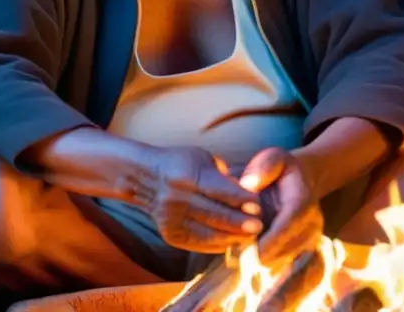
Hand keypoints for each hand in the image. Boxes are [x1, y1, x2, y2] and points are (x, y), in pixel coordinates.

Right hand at [137, 146, 262, 253]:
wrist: (144, 177)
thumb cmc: (180, 164)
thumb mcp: (202, 159)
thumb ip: (224, 177)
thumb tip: (247, 196)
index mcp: (188, 175)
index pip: (220, 191)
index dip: (241, 200)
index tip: (258, 205)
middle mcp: (178, 198)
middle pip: (216, 215)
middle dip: (241, 222)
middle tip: (259, 226)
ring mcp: (172, 219)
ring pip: (210, 233)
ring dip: (233, 236)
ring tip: (250, 236)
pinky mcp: (171, 235)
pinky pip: (200, 243)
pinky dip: (218, 244)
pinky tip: (232, 240)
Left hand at [240, 148, 322, 264]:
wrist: (301, 180)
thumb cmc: (282, 169)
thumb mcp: (273, 157)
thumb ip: (263, 167)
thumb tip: (248, 185)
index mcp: (303, 200)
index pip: (290, 223)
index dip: (272, 239)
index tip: (252, 252)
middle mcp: (312, 222)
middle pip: (289, 246)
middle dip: (264, 254)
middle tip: (238, 257)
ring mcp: (310, 237)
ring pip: (288, 258)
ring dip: (265, 260)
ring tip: (240, 257)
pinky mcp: (304, 248)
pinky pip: (288, 263)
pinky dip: (270, 264)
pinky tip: (250, 261)